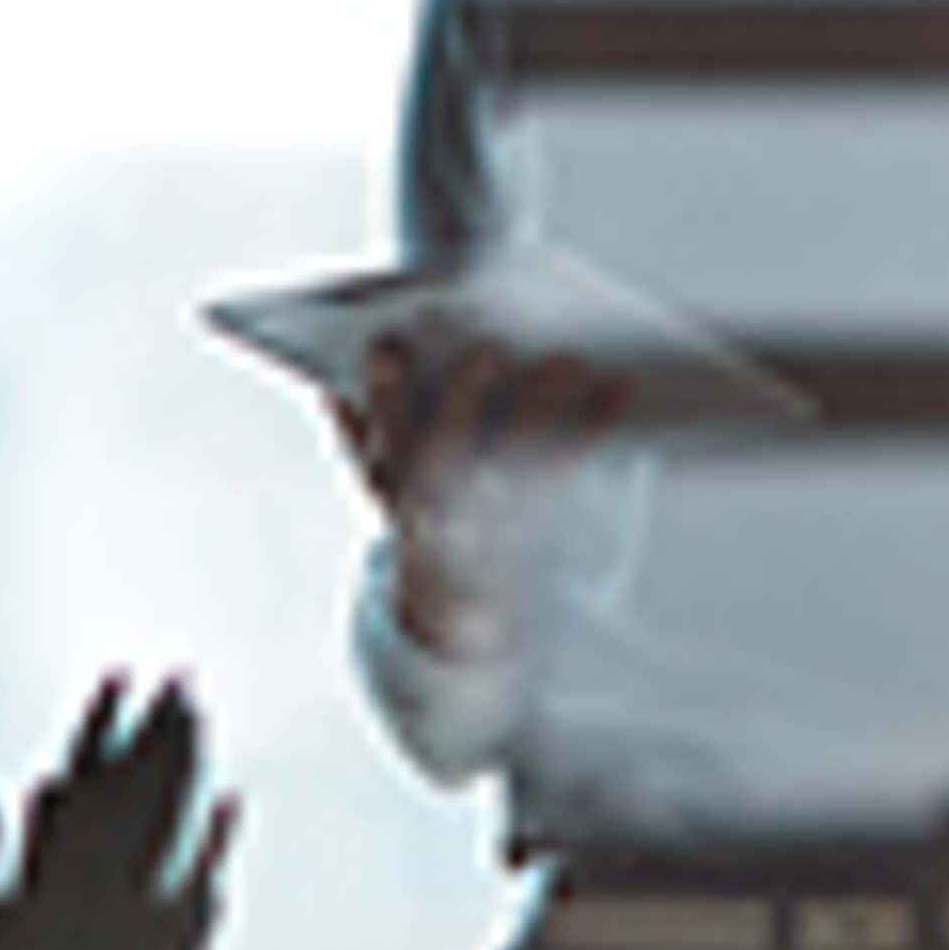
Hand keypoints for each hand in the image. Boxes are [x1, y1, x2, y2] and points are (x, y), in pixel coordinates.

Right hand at [331, 330, 624, 660]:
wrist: (459, 603)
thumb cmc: (421, 518)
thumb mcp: (375, 484)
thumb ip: (355, 434)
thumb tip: (331, 390)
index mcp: (395, 486)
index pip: (381, 437)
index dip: (382, 395)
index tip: (386, 345)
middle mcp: (442, 506)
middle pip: (448, 450)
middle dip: (463, 399)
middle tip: (488, 350)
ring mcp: (492, 513)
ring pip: (516, 458)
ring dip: (542, 406)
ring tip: (566, 361)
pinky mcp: (542, 516)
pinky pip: (569, 470)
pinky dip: (595, 427)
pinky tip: (618, 390)